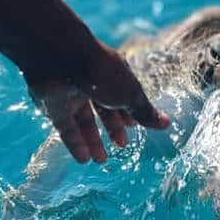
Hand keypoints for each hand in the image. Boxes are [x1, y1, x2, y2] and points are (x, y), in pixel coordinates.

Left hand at [28, 42, 169, 162]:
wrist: (62, 59)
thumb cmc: (102, 73)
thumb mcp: (130, 94)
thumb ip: (145, 112)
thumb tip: (167, 123)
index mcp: (113, 75)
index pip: (123, 95)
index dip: (129, 112)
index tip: (133, 126)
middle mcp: (92, 84)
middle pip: (103, 109)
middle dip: (112, 128)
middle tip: (120, 146)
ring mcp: (71, 93)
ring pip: (83, 121)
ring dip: (92, 141)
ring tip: (100, 160)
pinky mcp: (53, 104)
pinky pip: (65, 127)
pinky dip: (75, 143)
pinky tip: (83, 159)